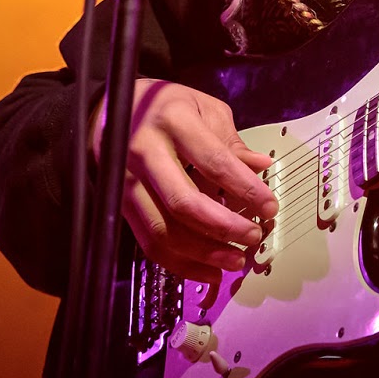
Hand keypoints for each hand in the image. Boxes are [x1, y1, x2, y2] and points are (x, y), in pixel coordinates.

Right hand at [91, 79, 276, 284]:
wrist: (108, 111)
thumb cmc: (165, 106)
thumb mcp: (202, 107)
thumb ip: (230, 140)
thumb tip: (262, 166)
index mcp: (173, 121)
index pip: (213, 162)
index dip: (245, 188)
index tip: (270, 206)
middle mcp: (145, 153)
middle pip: (184, 202)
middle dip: (224, 226)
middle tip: (254, 236)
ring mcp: (126, 182)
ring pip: (163, 230)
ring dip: (203, 253)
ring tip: (235, 261)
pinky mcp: (120, 205)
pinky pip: (149, 243)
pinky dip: (181, 263)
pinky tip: (208, 270)